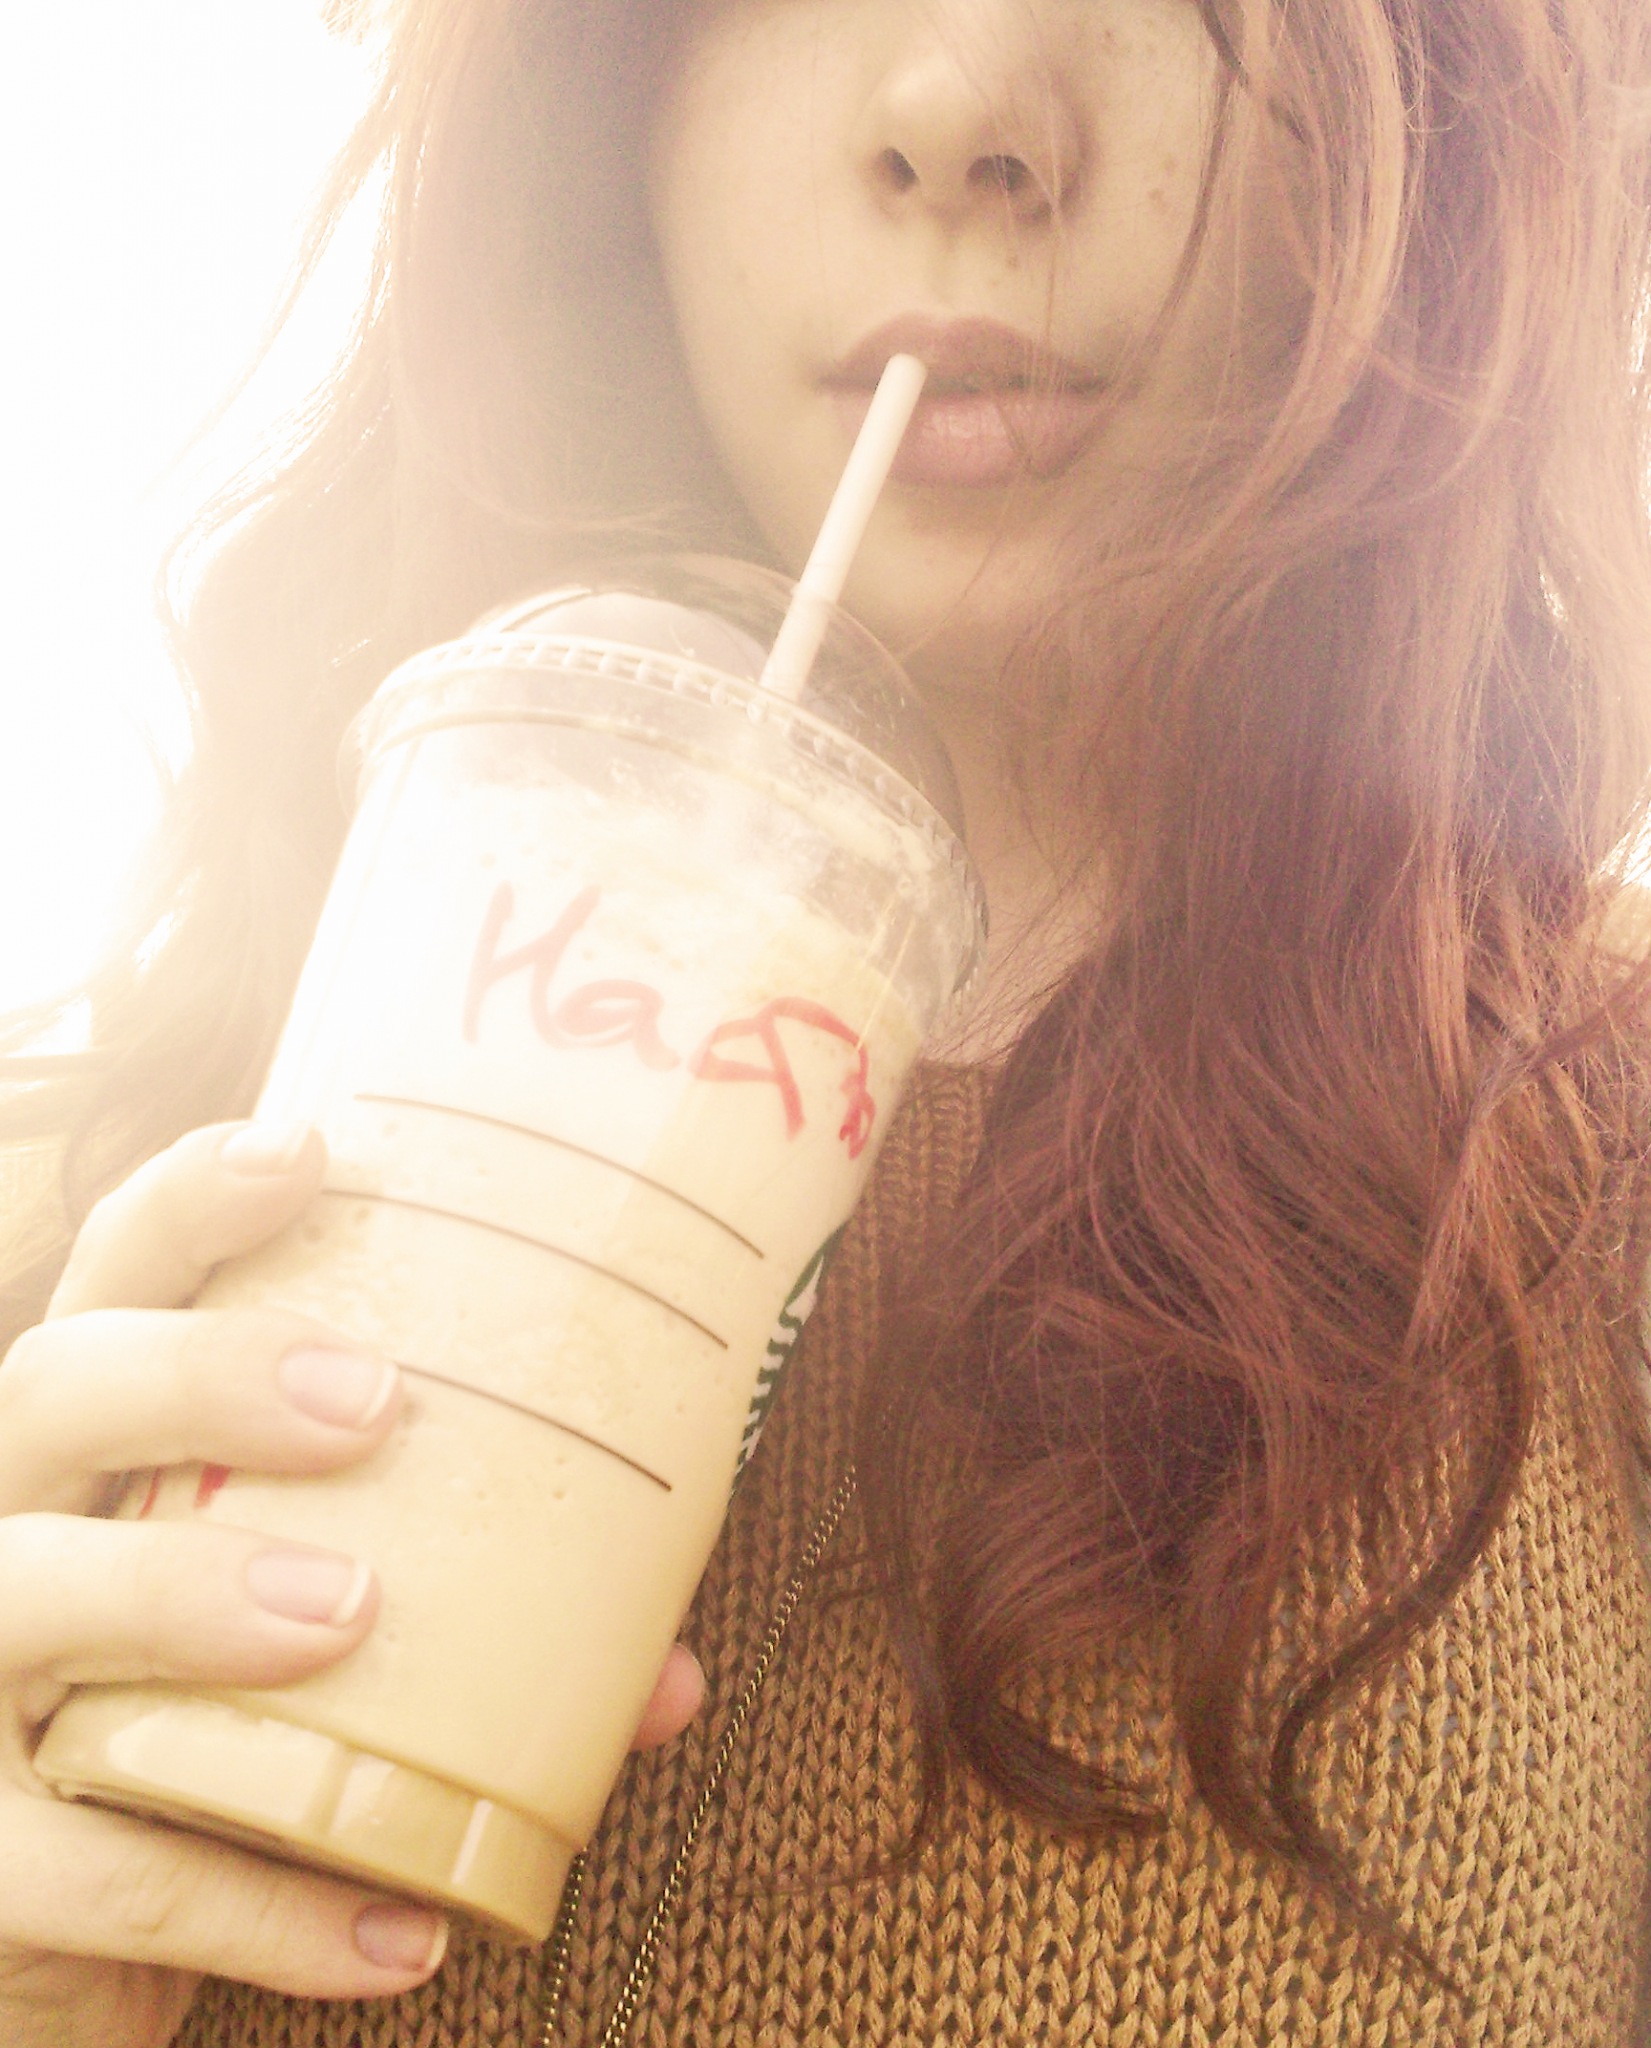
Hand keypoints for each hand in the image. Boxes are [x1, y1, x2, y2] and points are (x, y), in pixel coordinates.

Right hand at [0, 1122, 704, 2047]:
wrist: (64, 1938)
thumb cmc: (214, 1732)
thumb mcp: (322, 1651)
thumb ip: (486, 1636)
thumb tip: (671, 1678)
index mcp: (102, 1447)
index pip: (115, 1276)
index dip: (192, 1200)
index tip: (309, 1150)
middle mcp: (5, 1532)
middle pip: (50, 1387)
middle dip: (202, 1374)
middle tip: (371, 1401)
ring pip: (22, 1598)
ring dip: (186, 1593)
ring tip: (349, 1613)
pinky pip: (77, 1876)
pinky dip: (245, 1906)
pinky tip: (396, 1933)